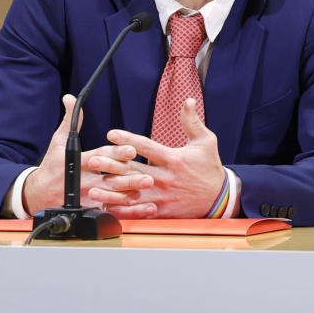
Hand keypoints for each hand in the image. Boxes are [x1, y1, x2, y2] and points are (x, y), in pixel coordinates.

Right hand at [21, 94, 142, 213]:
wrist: (38, 193)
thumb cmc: (52, 165)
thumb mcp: (58, 142)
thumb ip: (70, 121)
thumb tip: (71, 98)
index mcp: (77, 162)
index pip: (99, 156)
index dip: (115, 153)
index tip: (131, 151)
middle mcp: (82, 180)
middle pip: (108, 179)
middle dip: (128, 178)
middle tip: (147, 177)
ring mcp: (86, 196)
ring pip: (110, 196)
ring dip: (129, 195)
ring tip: (146, 191)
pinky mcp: (89, 208)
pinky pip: (109, 210)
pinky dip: (126, 211)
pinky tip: (141, 208)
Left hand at [87, 98, 226, 218]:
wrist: (220, 198)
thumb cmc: (210, 168)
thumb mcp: (206, 142)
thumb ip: (193, 122)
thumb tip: (188, 101)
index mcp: (174, 159)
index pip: (147, 147)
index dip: (128, 140)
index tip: (111, 133)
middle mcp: (165, 177)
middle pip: (134, 171)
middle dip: (112, 165)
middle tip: (93, 160)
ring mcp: (163, 195)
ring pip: (133, 193)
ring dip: (112, 191)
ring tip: (94, 188)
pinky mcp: (163, 210)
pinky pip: (140, 211)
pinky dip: (124, 210)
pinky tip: (109, 208)